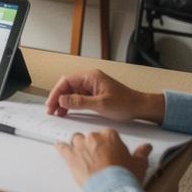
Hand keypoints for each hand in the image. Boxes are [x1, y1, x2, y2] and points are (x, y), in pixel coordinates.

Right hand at [45, 69, 163, 122]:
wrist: (140, 107)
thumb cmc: (125, 104)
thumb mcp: (100, 104)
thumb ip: (79, 102)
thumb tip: (62, 100)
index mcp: (91, 77)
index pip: (66, 81)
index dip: (56, 92)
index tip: (51, 104)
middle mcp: (90, 79)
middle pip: (67, 86)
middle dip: (57, 98)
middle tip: (51, 110)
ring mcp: (92, 86)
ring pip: (71, 92)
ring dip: (63, 102)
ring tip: (58, 113)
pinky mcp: (94, 94)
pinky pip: (78, 97)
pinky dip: (71, 104)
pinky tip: (67, 112)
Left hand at [56, 129, 151, 186]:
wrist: (112, 189)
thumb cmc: (125, 176)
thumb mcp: (139, 164)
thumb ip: (142, 153)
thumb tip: (147, 147)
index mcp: (110, 136)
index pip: (108, 134)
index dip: (109, 143)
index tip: (111, 151)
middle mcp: (93, 138)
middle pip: (91, 137)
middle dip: (94, 145)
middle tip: (99, 157)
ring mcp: (81, 146)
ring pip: (76, 140)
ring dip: (79, 146)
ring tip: (83, 155)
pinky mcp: (71, 157)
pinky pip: (62, 148)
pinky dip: (61, 148)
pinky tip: (60, 147)